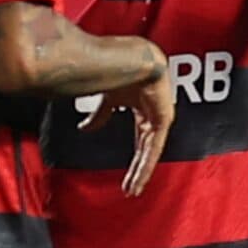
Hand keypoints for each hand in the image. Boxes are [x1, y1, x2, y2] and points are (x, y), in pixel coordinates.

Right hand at [79, 47, 173, 195]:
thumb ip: (99, 115)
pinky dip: (147, 162)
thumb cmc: (121, 68)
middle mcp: (155, 116)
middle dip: (137, 172)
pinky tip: (140, 176)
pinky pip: (155, 146)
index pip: (140, 142)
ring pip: (151, 153)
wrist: (132, 56)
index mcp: (144, 110)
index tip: (125, 180)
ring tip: (133, 189)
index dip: (134, 161)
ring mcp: (161, 118)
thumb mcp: (107, 98)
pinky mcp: (164, 119)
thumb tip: (83, 129)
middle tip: (130, 190)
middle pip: (146, 151)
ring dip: (142, 172)